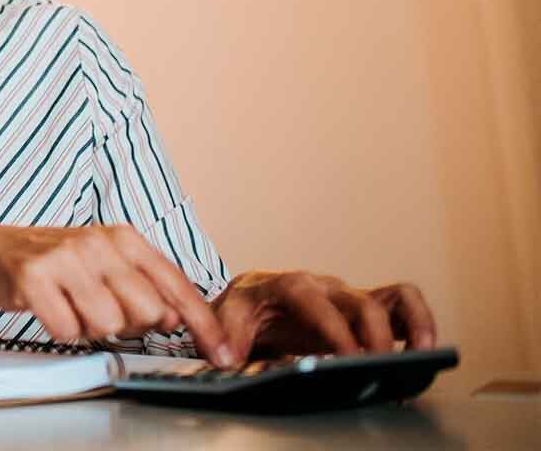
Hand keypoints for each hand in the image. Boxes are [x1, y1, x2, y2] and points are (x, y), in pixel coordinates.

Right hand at [0, 225, 233, 365]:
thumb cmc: (58, 263)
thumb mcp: (108, 266)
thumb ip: (147, 289)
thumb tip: (177, 318)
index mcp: (124, 238)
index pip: (176, 286)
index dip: (203, 324)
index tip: (221, 353)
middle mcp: (98, 242)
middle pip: (146, 312)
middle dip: (128, 325)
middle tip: (101, 310)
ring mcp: (65, 257)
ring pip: (107, 324)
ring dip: (90, 327)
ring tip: (72, 306)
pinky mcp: (34, 275)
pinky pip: (66, 329)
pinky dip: (61, 329)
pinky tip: (51, 309)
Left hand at [213, 271, 435, 360]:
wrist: (253, 299)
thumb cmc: (245, 308)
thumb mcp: (228, 317)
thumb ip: (229, 334)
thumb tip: (229, 356)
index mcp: (289, 285)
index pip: (312, 299)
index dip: (332, 327)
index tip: (345, 356)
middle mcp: (326, 286)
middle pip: (359, 301)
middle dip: (373, 334)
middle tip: (378, 368)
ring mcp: (350, 297)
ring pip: (392, 297)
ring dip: (412, 323)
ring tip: (423, 354)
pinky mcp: (366, 311)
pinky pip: (401, 306)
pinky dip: (419, 322)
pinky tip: (424, 351)